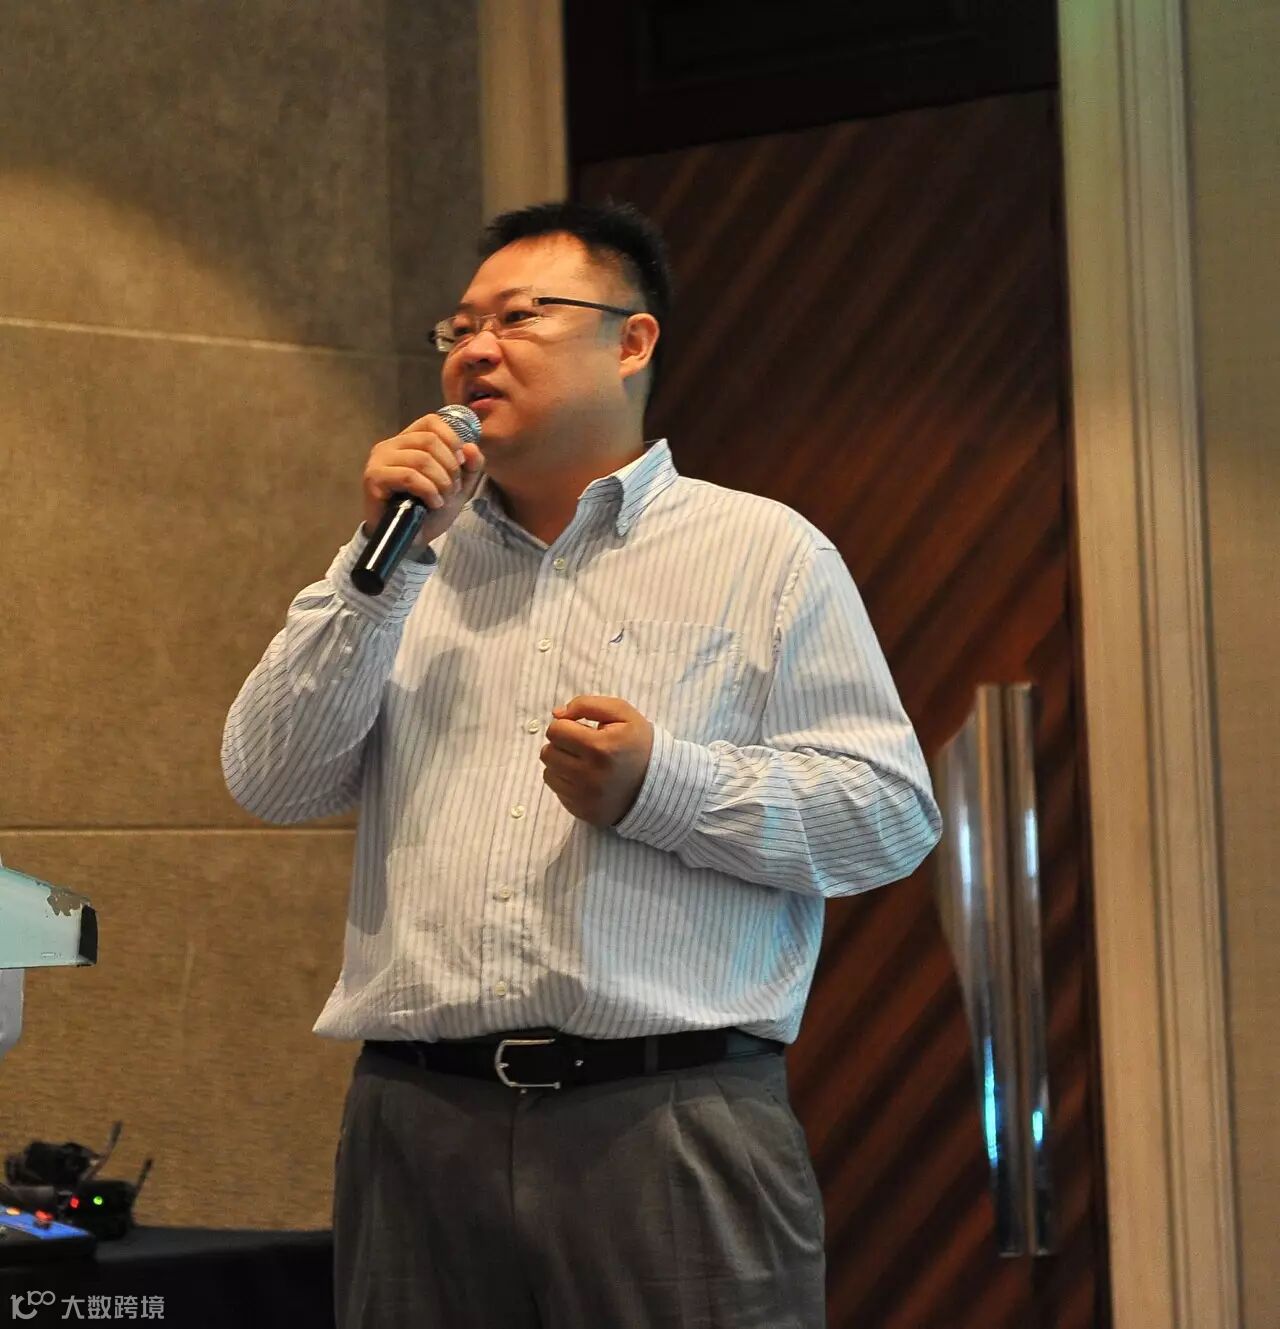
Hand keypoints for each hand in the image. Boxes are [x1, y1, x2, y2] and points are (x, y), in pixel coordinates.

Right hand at [362, 411, 485, 547]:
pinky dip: (428, 490)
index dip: (452, 439)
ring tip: (442, 498)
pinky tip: (433, 503)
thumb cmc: (429, 509)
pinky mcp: (374, 477)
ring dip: (441, 482)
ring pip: (421, 459)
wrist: (411, 539)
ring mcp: (380, 460)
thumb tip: (470, 446)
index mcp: (409, 440)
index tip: (461, 463)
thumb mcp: (459, 486)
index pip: (432, 421)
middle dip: (450, 467)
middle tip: (453, 489)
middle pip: (429, 440)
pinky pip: (408, 476)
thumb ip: (471, 465)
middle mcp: (391, 444)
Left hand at [540, 696, 653, 826]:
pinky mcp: (582, 811)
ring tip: (583, 762)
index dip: (566, 725)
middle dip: (562, 745)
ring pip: (549, 772)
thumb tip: (556, 715)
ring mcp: (585, 797)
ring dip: (561, 763)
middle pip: (547, 753)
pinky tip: (586, 778)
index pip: (556, 730)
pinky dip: (567, 782)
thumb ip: (586, 704)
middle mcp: (590, 775)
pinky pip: (557, 791)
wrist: (658, 783)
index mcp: (600, 747)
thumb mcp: (621, 712)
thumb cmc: (638, 743)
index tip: (581, 729)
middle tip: (582, 746)